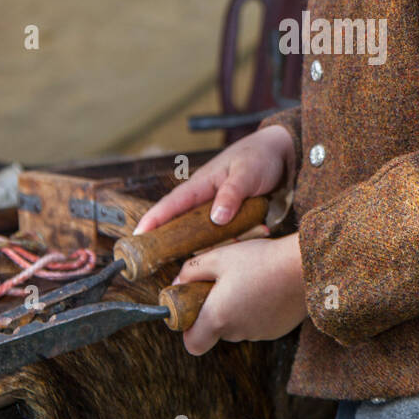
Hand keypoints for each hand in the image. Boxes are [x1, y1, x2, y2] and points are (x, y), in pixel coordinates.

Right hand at [133, 125, 294, 234]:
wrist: (282, 154)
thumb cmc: (260, 157)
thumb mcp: (246, 173)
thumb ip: (231, 194)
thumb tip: (216, 219)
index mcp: (201, 184)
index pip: (171, 204)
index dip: (153, 221)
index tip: (137, 237)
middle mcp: (204, 199)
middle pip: (184, 227)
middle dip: (180, 244)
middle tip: (177, 264)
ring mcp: (217, 209)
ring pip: (210, 235)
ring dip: (224, 242)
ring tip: (243, 237)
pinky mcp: (232, 217)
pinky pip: (230, 234)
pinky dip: (242, 237)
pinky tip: (260, 231)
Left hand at [174, 231, 305, 355]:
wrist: (305, 266)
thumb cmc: (260, 259)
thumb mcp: (219, 257)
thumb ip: (191, 272)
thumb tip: (178, 283)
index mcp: (218, 317)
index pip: (192, 344)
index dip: (188, 329)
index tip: (193, 307)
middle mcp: (237, 332)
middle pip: (216, 331)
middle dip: (215, 310)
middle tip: (223, 283)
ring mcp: (260, 333)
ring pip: (238, 326)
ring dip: (237, 309)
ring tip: (250, 280)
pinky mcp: (278, 330)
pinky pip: (258, 323)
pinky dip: (257, 310)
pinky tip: (267, 287)